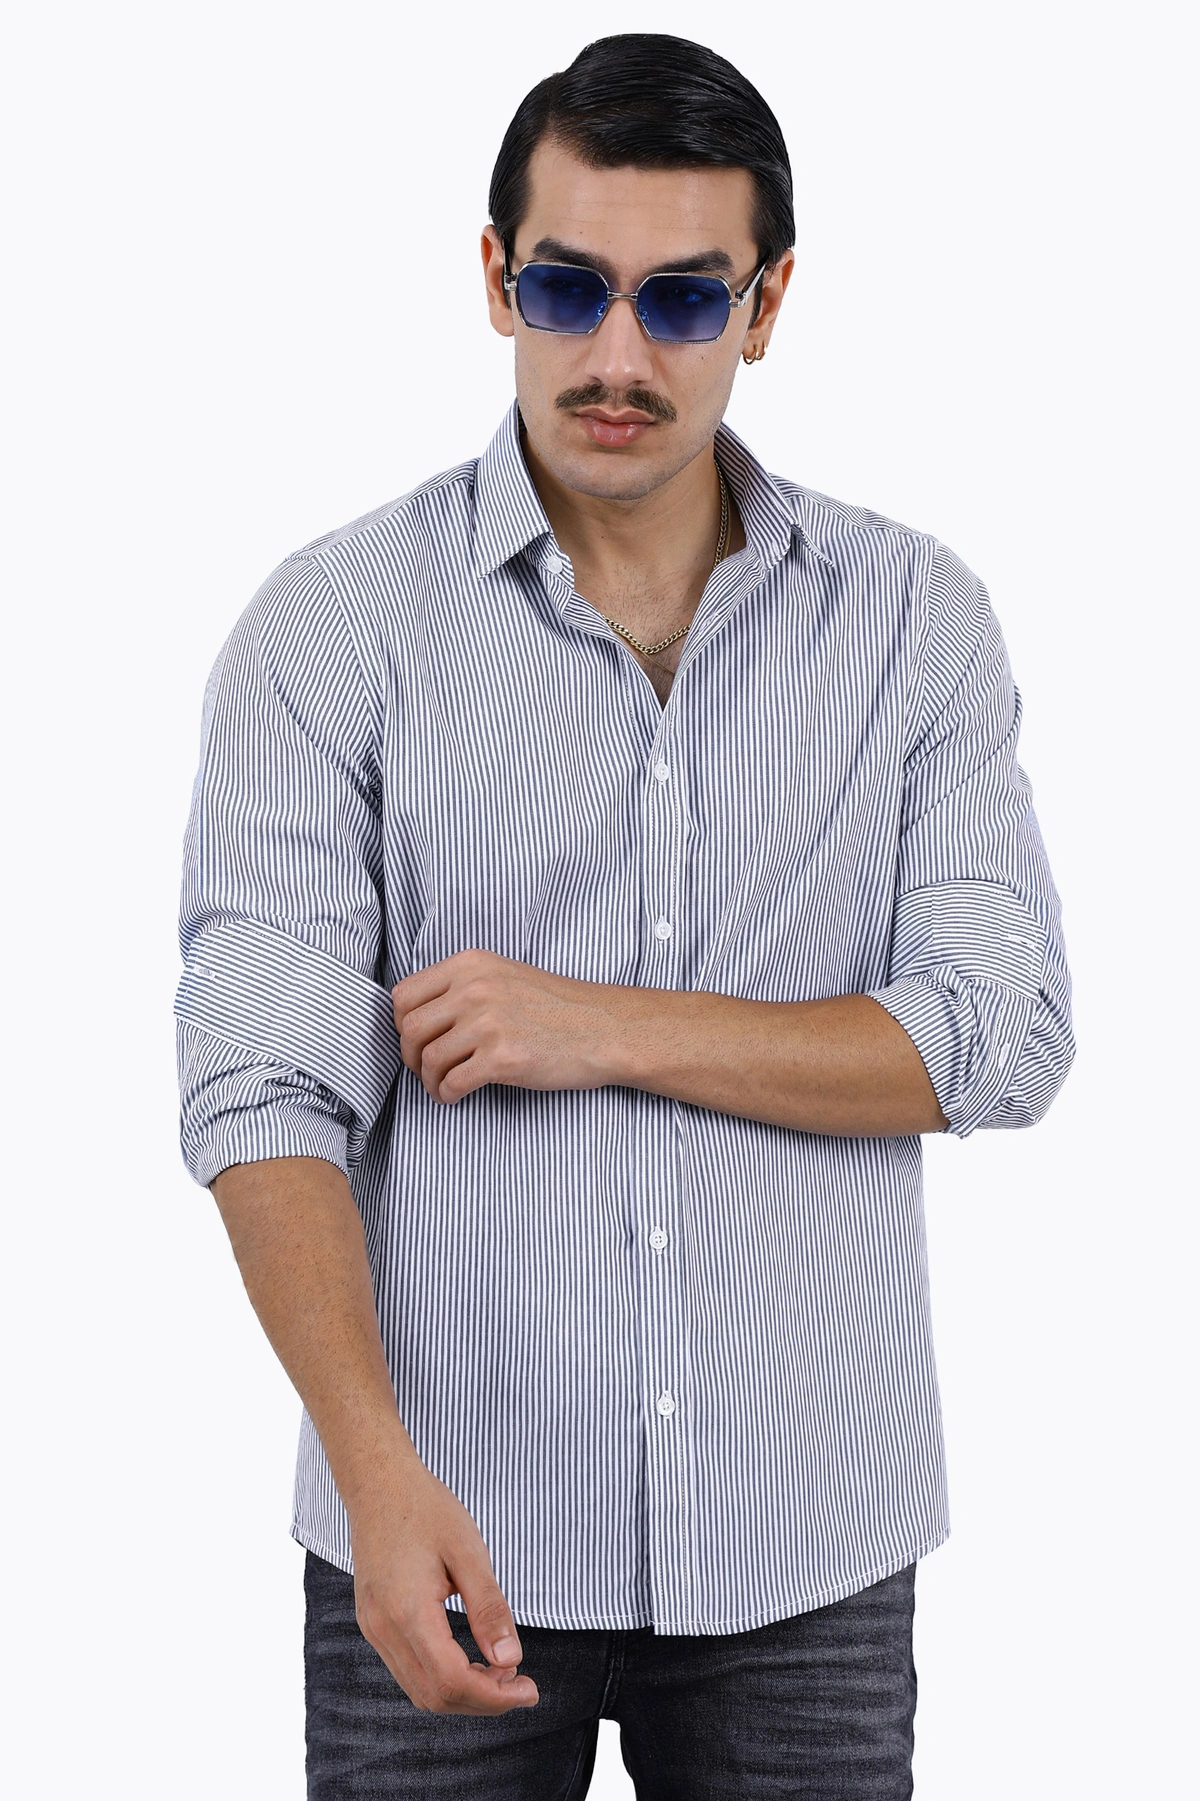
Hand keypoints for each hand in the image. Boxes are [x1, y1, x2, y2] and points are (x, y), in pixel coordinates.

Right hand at [350, 1460, 539, 1714]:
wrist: (379, 1483)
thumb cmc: (425, 1509)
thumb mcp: (468, 1551)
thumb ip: (489, 1608)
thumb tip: (510, 1660)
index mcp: (408, 1612)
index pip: (452, 1681)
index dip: (494, 1697)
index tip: (529, 1690)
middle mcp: (384, 1629)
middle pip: (434, 1696)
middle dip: (482, 1701)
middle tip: (520, 1682)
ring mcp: (374, 1628)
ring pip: (418, 1690)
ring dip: (462, 1692)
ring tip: (499, 1669)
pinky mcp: (373, 1623)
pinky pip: (407, 1670)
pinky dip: (441, 1677)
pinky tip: (468, 1658)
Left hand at [392, 948, 623, 1102]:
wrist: (604, 1028)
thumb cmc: (557, 1008)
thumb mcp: (504, 975)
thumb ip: (462, 987)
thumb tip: (419, 1017)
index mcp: (471, 965)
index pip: (404, 994)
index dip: (401, 1025)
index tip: (416, 1040)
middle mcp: (475, 989)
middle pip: (410, 1029)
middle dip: (411, 1057)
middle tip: (426, 1069)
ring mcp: (489, 1023)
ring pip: (428, 1059)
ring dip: (429, 1081)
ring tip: (443, 1086)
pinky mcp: (503, 1057)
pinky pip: (452, 1083)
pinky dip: (447, 1095)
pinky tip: (457, 1095)